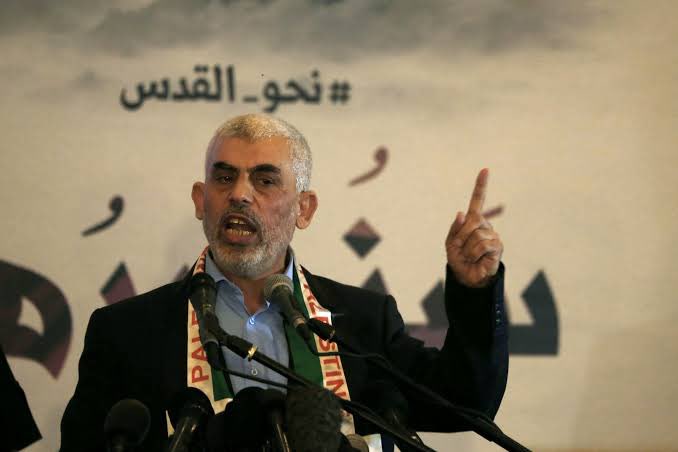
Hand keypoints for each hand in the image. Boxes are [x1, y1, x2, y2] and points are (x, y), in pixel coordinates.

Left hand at [446, 168, 502, 287]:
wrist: (466, 277)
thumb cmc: (459, 259)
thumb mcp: (450, 243)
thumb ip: (455, 228)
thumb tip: (461, 213)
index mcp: (473, 221)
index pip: (478, 201)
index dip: (481, 185)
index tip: (485, 170)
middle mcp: (485, 225)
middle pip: (472, 220)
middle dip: (462, 236)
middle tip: (461, 249)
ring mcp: (493, 235)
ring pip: (476, 234)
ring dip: (467, 248)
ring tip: (470, 256)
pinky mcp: (498, 246)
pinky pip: (482, 244)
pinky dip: (474, 253)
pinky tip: (477, 259)